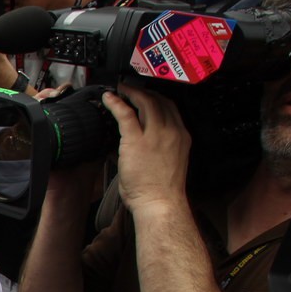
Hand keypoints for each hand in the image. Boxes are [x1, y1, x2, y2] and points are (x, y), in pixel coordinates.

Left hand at [102, 85, 190, 217]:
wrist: (160, 203)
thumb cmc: (160, 191)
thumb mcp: (165, 162)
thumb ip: (154, 147)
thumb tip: (135, 141)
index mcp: (181, 136)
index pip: (171, 107)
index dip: (157, 97)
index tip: (146, 94)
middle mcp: (172, 131)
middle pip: (159, 101)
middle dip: (144, 91)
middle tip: (130, 88)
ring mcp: (156, 135)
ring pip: (145, 103)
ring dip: (132, 93)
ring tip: (121, 89)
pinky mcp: (137, 141)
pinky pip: (126, 114)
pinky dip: (116, 103)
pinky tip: (109, 98)